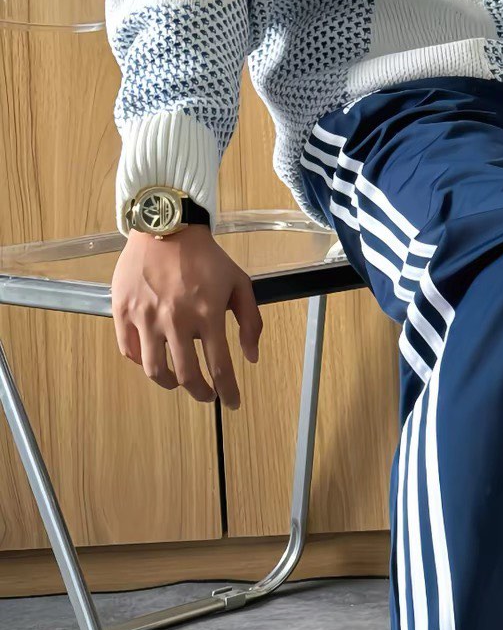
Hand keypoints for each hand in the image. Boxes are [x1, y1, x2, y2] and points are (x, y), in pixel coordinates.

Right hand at [111, 225, 261, 409]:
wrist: (166, 227)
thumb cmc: (206, 256)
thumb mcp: (240, 283)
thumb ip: (251, 321)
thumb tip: (252, 356)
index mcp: (208, 315)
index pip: (220, 367)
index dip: (228, 391)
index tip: (232, 402)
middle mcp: (176, 321)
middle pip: (187, 376)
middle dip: (200, 393)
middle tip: (206, 395)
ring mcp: (146, 317)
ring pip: (154, 370)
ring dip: (169, 383)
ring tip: (178, 382)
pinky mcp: (123, 311)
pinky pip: (129, 350)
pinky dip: (142, 361)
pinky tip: (154, 358)